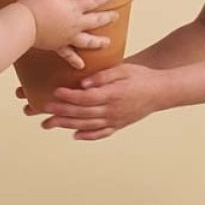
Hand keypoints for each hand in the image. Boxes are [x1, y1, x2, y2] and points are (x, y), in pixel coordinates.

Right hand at [17, 0, 115, 67]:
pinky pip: (69, 55)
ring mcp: (67, 37)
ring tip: (107, 43)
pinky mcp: (57, 46)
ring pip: (88, 41)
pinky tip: (81, 65)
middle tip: (116, 16)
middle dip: (107, 18)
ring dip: (98, 42)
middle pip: (96, 21)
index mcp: (74, 8)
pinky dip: (75, 61)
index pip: (93, 0)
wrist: (22, 26)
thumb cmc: (34, 5)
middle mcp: (75, 24)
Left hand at [36, 64, 164, 139]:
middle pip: (81, 113)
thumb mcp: (123, 69)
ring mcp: (115, 120)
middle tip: (42, 109)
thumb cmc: (142, 76)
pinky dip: (87, 136)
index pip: (84, 98)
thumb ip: (102, 76)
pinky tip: (75, 135)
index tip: (54, 93)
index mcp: (112, 95)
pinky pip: (101, 133)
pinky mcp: (119, 125)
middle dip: (60, 112)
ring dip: (67, 125)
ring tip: (50, 124)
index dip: (68, 97)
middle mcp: (112, 110)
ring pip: (87, 125)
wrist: (162, 92)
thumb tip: (83, 84)